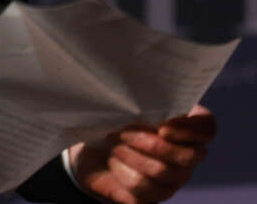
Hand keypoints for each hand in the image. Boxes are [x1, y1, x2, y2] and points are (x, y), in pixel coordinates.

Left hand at [68, 105, 215, 202]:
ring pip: (161, 171)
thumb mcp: (125, 106)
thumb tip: (137, 104)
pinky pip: (141, 188)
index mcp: (185, 127)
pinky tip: (113, 162)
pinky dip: (121, 171)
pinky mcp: (153, 197)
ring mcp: (173, 179)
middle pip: (188, 156)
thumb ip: (139, 103)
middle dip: (150, 143)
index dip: (190, 129)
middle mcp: (187, 155)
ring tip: (112, 144)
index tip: (162, 127)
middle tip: (122, 133)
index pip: (206, 128)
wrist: (91, 149)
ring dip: (129, 154)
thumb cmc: (113, 122)